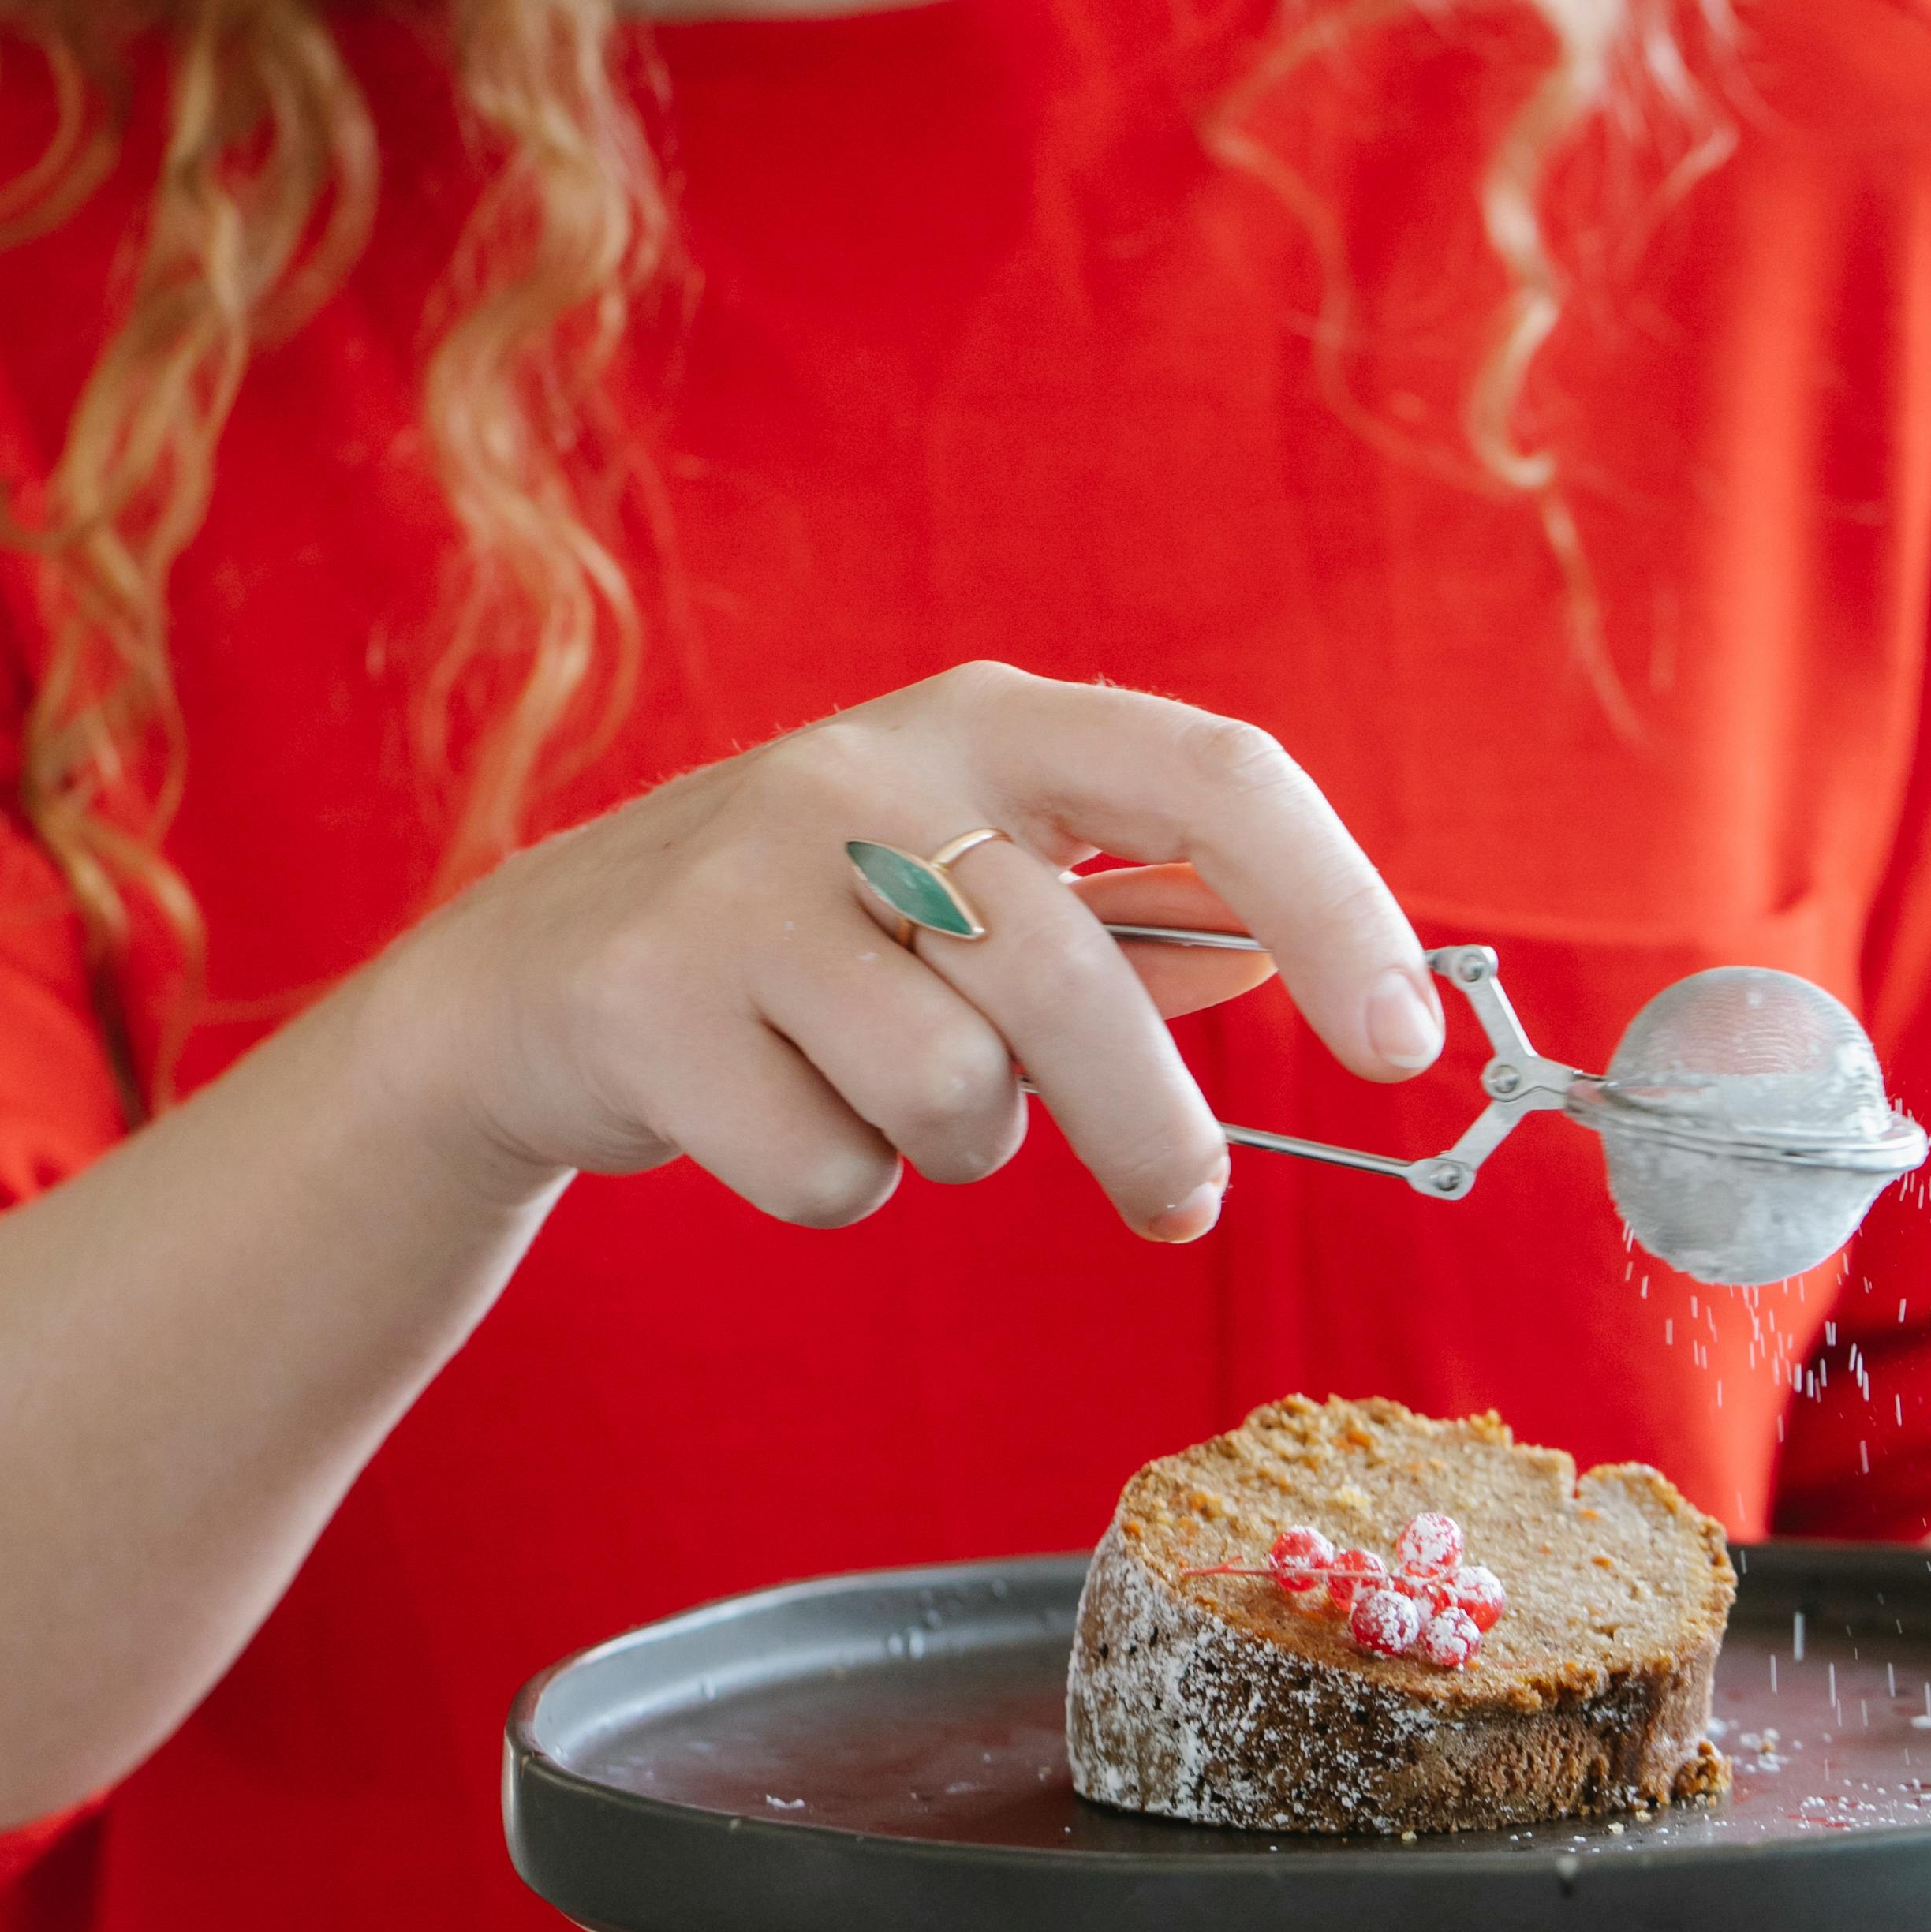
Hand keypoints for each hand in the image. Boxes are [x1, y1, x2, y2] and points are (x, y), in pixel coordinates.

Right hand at [375, 661, 1439, 1238]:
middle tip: (1182, 1205)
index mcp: (985, 726)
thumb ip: (1125, 927)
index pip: (1210, 775)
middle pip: (1072, 974)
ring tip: (887, 1106)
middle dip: (1149, 1126)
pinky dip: (834, 1184)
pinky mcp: (650, 1001)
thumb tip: (1291, 968)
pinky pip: (832, 1169)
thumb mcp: (964, 886)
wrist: (527, 976)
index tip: (1403, 1040)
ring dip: (953, 1149)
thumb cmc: (802, 934)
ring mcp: (744, 881)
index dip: (1331, 901)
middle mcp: (865, 775)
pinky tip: (771, 1114)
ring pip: (954, 1090)